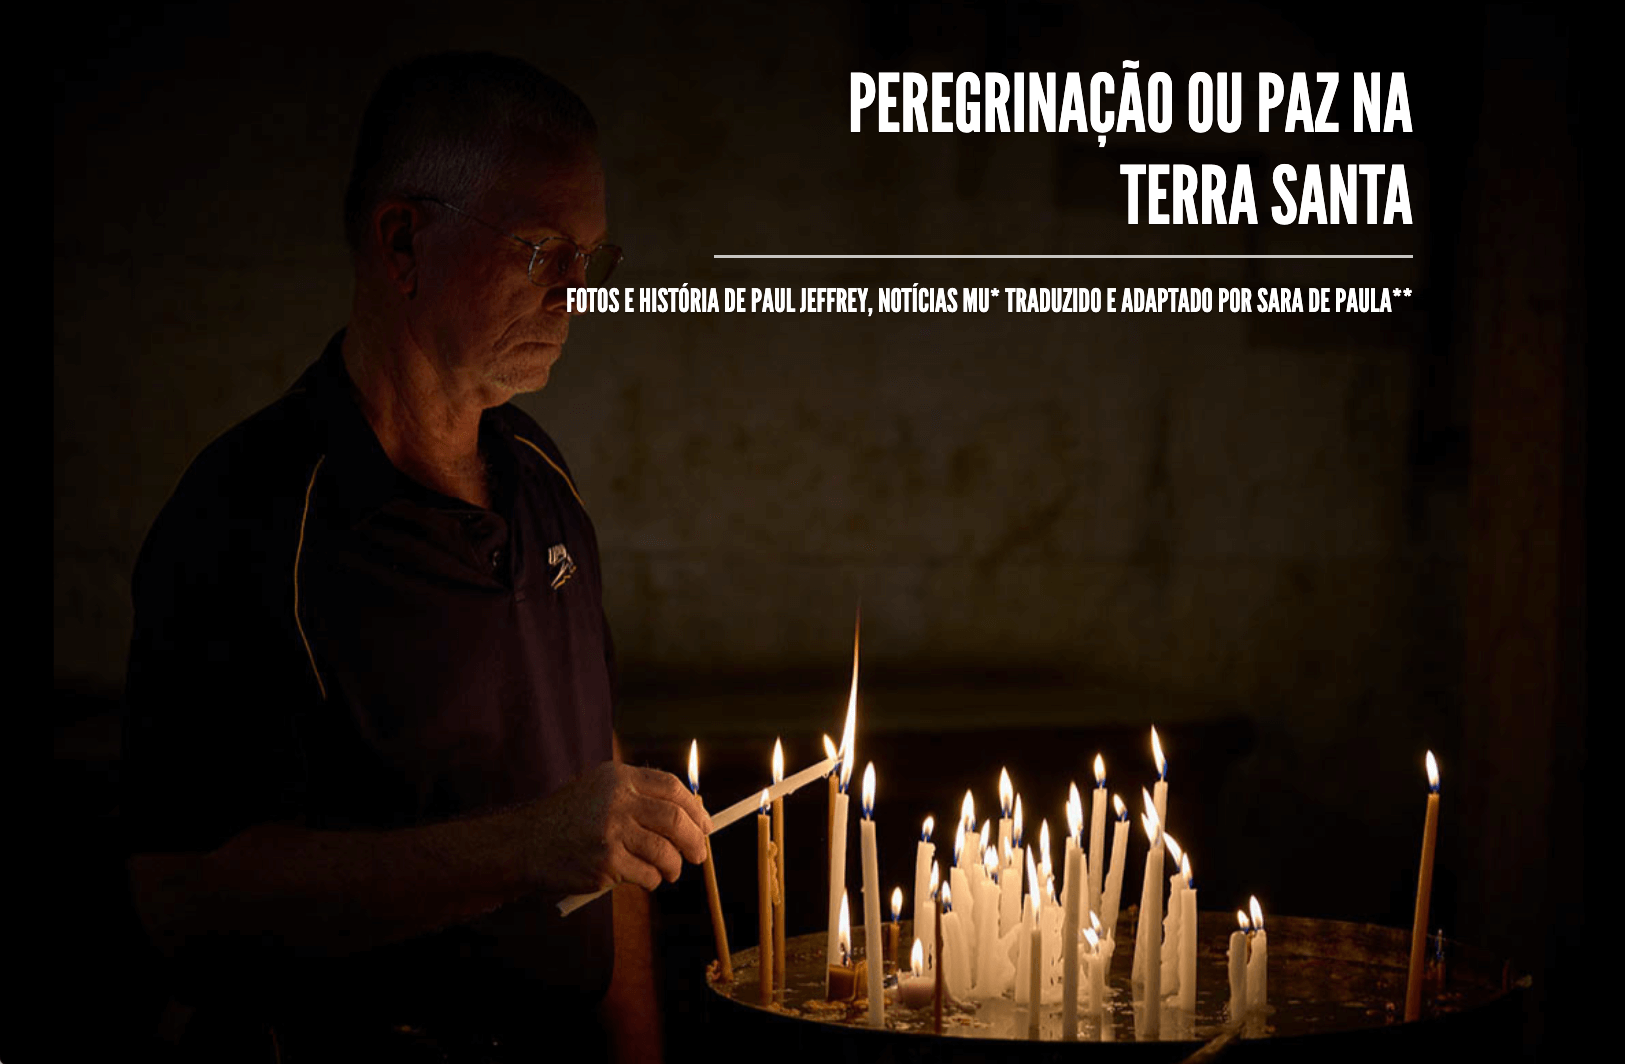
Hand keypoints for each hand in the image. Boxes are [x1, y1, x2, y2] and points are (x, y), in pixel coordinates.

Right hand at [532, 762, 713, 893]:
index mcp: (618, 778)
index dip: (695, 808)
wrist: (524, 844)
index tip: (706, 824)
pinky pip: (647, 875)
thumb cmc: (567, 819)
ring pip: (665, 852)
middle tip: (699, 854)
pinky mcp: (606, 862)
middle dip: (695, 841)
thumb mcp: (599, 790)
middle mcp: (617, 801)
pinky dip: (652, 880)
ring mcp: (611, 832)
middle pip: (675, 820)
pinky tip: (644, 879)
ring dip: (674, 866)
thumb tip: (689, 813)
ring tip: (670, 872)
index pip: (672, 788)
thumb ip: (638, 795)